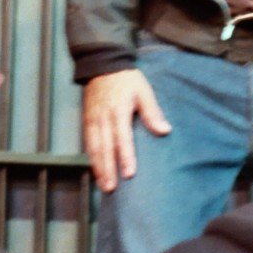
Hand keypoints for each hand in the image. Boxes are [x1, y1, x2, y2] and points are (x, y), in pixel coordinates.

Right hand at [82, 68, 171, 192]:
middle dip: (108, 168)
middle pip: (105, 147)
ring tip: (104, 185)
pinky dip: (91, 158)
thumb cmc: (127, 79)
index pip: (123, 137)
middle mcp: (103, 117)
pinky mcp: (87, 120)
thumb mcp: (143, 91)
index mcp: (119, 110)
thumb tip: (165, 130)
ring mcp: (93, 119)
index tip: (129, 173)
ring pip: (94, 147)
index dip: (125, 156)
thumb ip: (152, 112)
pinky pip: (88, 142)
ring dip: (98, 167)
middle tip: (112, 188)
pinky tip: (96, 170)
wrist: (103, 64)